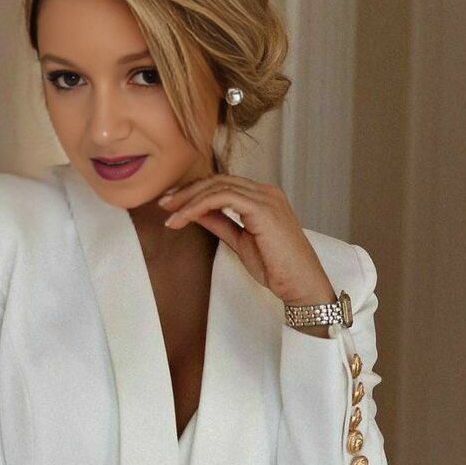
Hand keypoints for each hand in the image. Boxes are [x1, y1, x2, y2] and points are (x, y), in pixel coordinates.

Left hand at [158, 175, 336, 304]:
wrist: (301, 284)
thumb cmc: (278, 268)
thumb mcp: (241, 242)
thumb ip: (221, 223)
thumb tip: (196, 213)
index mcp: (263, 198)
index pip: (223, 184)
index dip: (195, 192)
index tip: (172, 205)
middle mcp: (266, 192)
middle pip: (218, 180)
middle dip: (187, 192)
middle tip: (164, 204)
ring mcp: (266, 198)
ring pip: (218, 186)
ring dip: (189, 199)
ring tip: (170, 215)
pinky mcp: (263, 208)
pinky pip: (223, 197)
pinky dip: (199, 206)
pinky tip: (184, 218)